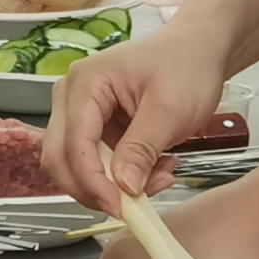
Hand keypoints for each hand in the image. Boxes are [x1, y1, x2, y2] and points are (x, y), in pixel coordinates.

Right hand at [45, 27, 226, 214]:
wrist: (198, 50)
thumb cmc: (186, 67)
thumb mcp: (171, 109)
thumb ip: (142, 149)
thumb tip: (123, 188)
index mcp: (85, 83)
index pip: (74, 142)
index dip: (92, 181)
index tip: (120, 207)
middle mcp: (70, 97)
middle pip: (60, 157)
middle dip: (94, 188)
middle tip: (133, 206)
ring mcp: (79, 113)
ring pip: (74, 166)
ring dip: (108, 185)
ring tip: (156, 179)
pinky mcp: (93, 128)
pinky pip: (94, 164)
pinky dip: (118, 177)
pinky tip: (152, 170)